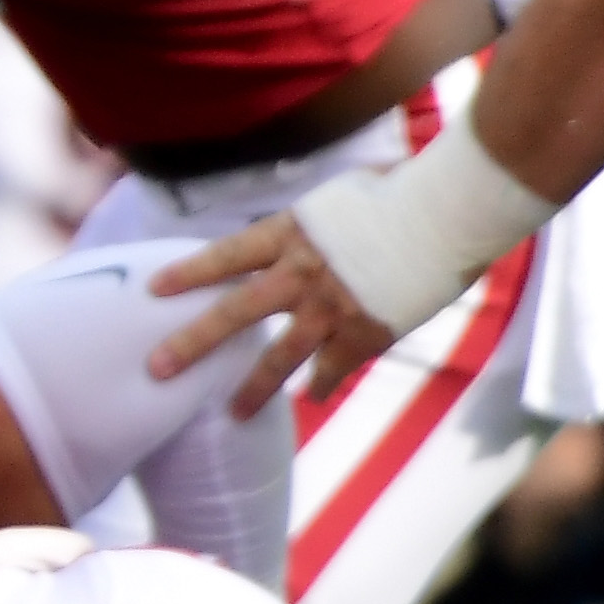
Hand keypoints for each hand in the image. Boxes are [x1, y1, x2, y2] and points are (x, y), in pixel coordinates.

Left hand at [143, 211, 383, 417]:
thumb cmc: (403, 189)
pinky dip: (323, 384)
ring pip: (279, 357)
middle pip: (233, 313)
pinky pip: (335, 368)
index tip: (153, 290)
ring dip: (254, 389)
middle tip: (156, 369)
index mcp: (290, 232)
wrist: (449, 212)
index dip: (188, 273)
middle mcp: (299, 274)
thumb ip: (314, 219)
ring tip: (232, 413)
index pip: (225, 255)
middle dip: (191, 343)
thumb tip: (305, 224)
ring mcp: (330, 307)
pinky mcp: (365, 332)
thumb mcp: (341, 195)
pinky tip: (312, 398)